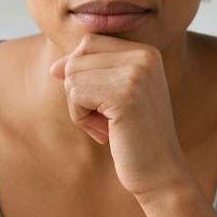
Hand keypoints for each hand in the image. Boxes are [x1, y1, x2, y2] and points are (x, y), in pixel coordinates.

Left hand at [49, 35, 194, 198]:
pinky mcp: (124, 94)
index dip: (82, 75)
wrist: (160, 172)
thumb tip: (55, 67)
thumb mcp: (116, 95)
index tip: (105, 104)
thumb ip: (91, 73)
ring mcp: (136, 74)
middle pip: (77, 59)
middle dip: (80, 93)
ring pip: (71, 77)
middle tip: (106, 119)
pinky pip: (75, 94)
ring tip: (109, 126)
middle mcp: (144, 56)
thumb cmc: (136, 136)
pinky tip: (106, 133)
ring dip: (80, 108)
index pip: (88, 44)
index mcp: (146, 51)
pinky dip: (81, 118)